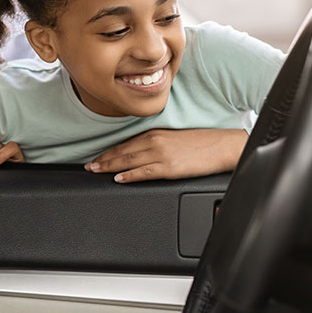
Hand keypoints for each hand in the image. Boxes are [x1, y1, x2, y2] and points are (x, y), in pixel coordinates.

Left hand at [86, 128, 248, 182]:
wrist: (223, 146)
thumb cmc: (202, 144)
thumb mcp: (174, 139)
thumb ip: (157, 145)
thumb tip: (142, 155)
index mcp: (156, 134)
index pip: (125, 143)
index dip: (109, 151)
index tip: (96, 157)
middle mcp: (155, 141)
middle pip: (122, 151)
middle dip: (103, 159)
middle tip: (88, 166)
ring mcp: (161, 154)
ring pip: (128, 160)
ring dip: (109, 166)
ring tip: (96, 171)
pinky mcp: (169, 167)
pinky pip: (144, 172)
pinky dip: (129, 175)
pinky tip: (118, 178)